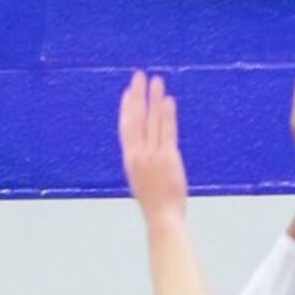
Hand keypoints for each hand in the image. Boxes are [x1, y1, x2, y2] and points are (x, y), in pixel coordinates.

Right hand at [120, 70, 187, 221]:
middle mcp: (138, 154)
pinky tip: (168, 101)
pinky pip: (166, 132)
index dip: (127, 108)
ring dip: (153, 99)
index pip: (126, 128)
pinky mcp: (168, 158)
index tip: (129, 92)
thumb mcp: (142, 180)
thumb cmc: (155, 204)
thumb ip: (143, 163)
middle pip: (135, 119)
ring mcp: (152, 155)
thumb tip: (144, 152)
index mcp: (130, 160)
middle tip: (138, 76)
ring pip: (151, 121)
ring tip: (156, 81)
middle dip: (137, 96)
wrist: (162, 218)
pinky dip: (166, 115)